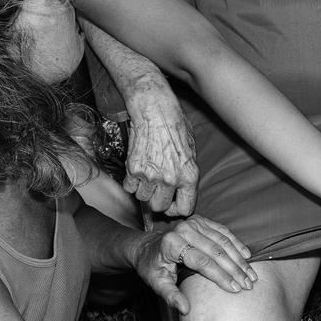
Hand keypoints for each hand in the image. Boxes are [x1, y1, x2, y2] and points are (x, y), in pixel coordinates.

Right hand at [124, 85, 197, 216]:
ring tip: (147, 176)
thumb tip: (181, 189)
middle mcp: (170, 179)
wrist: (155, 111)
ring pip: (142, 198)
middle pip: (159, 207)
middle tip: (156, 190)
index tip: (171, 203)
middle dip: (157, 201)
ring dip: (143, 190)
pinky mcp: (133, 169)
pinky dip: (131, 182)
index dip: (176, 209)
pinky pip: (129, 187)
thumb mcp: (191, 150)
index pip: (184, 209)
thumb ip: (186, 172)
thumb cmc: (175, 125)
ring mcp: (150, 176)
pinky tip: (137, 170)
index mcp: (189, 176)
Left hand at [132, 215, 257, 313]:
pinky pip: (223, 231)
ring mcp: (194, 222)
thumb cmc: (152, 268)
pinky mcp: (201, 220)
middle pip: (216, 251)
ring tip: (252, 274)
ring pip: (223, 241)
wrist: (147, 247)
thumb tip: (186, 310)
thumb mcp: (157, 284)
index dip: (221, 276)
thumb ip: (171, 296)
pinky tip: (247, 256)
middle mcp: (184, 229)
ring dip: (240, 259)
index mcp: (172, 244)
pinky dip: (237, 244)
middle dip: (235, 269)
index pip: (203, 262)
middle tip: (249, 285)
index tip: (235, 289)